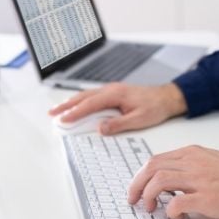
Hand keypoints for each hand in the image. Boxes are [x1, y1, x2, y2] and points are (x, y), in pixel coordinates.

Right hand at [48, 82, 186, 134]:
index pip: (89, 104)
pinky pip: (93, 96)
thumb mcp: (139, 119)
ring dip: (72, 102)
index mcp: (115, 94)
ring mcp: (112, 89)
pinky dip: (82, 101)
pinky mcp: (114, 92)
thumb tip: (100, 128)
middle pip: (83, 97)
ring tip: (59, 110)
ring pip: (87, 95)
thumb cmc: (155, 107)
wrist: (167, 97)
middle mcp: (111, 89)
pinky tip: (77, 105)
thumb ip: (118, 124)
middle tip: (52, 114)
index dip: (74, 113)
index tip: (62, 120)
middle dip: (66, 105)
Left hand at [126, 145, 218, 218]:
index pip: (155, 160)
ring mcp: (200, 180)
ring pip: (159, 181)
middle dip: (137, 185)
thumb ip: (188, 165)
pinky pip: (178, 202)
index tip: (137, 187)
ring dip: (148, 196)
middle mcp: (193, 163)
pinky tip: (174, 215)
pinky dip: (169, 210)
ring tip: (150, 208)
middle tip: (134, 199)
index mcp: (192, 153)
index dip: (141, 175)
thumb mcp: (210, 160)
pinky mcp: (208, 198)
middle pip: (152, 168)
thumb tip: (167, 179)